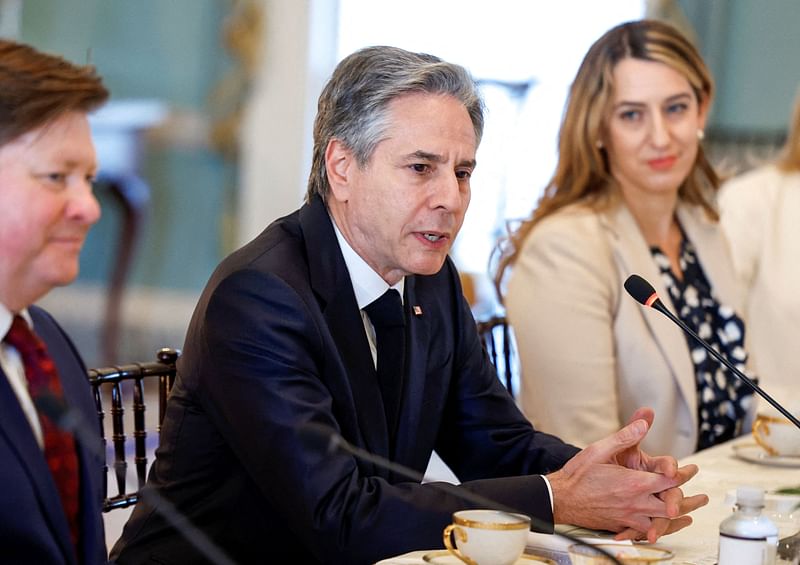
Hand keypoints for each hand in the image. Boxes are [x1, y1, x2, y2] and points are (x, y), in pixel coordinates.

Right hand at [547, 408, 706, 537]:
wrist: (560, 499)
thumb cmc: (577, 475)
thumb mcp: (600, 449)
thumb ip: (625, 437)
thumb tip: (644, 423)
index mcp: (634, 483)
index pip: (669, 480)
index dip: (683, 474)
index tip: (691, 469)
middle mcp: (635, 503)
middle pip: (672, 505)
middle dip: (689, 500)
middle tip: (702, 498)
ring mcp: (629, 517)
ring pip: (662, 522)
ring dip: (679, 518)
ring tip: (690, 516)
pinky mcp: (621, 525)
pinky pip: (646, 532)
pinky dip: (658, 530)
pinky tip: (661, 530)